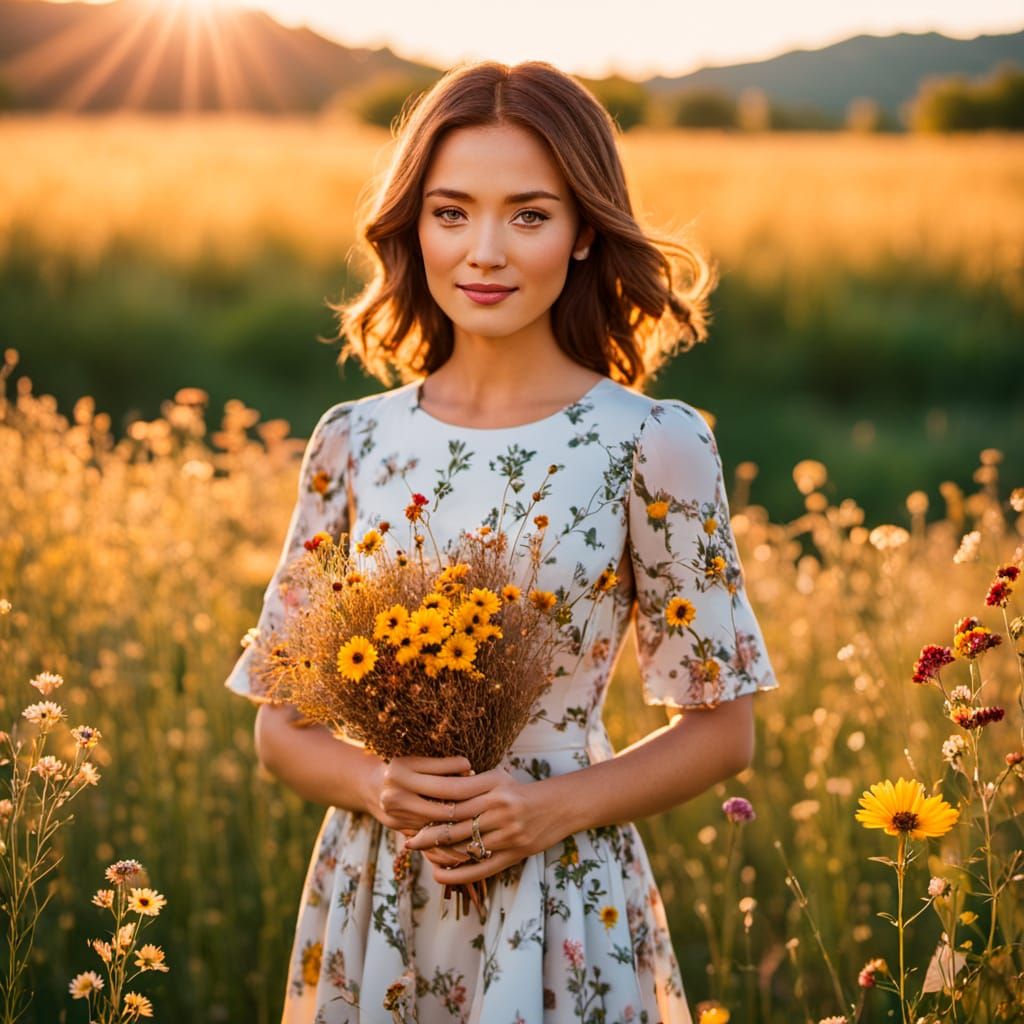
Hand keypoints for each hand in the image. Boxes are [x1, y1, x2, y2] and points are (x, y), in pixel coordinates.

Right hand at [365, 754, 475, 836]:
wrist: (372, 788)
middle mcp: (396, 793)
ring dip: (461, 820)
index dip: (461, 770)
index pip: (441, 773)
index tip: (473, 768)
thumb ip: (440, 766)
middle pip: (443, 803)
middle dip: (467, 801)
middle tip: (484, 798)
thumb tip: (469, 769)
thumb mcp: (416, 759)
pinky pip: (430, 835)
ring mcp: (397, 814)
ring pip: (439, 822)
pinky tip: (466, 832)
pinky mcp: (400, 829)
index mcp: (401, 769)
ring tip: (480, 814)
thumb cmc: (402, 767)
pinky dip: (449, 833)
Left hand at [403, 764, 566, 885]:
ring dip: (440, 853)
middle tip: (409, 840)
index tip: (413, 812)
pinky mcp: (514, 852)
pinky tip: (439, 875)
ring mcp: (508, 831)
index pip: (455, 794)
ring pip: (466, 846)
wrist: (559, 806)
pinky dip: (457, 873)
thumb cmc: (521, 791)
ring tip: (421, 856)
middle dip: (429, 833)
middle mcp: (500, 807)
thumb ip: (471, 783)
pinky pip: (481, 867)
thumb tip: (437, 788)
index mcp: (494, 784)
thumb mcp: (499, 778)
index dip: (432, 804)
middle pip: (456, 822)